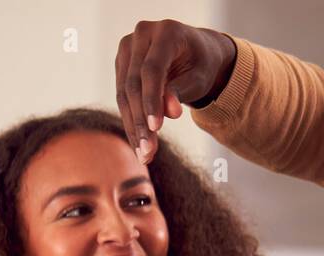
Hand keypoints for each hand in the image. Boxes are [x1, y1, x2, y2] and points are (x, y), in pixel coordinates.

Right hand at [114, 20, 237, 162]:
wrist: (195, 53)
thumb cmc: (201, 64)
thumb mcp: (199, 77)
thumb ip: (183, 91)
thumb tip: (170, 111)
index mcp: (166, 31)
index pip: (152, 70)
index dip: (151, 101)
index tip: (155, 129)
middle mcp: (141, 35)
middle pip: (134, 84)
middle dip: (140, 121)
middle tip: (147, 152)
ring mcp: (127, 48)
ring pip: (124, 93)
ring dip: (133, 127)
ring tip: (143, 154)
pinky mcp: (122, 64)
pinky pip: (122, 97)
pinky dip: (131, 121)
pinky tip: (138, 143)